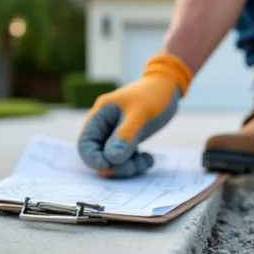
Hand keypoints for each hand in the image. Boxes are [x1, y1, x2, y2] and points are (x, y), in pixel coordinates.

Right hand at [78, 52, 192, 177]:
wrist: (168, 86)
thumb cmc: (153, 96)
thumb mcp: (140, 115)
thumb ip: (125, 136)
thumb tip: (110, 159)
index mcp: (100, 115)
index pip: (85, 144)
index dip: (93, 159)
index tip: (109, 167)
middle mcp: (104, 125)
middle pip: (98, 154)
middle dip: (115, 165)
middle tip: (133, 167)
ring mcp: (115, 132)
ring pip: (113, 159)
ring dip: (127, 166)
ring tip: (146, 161)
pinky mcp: (127, 138)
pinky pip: (125, 157)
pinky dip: (135, 162)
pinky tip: (148, 158)